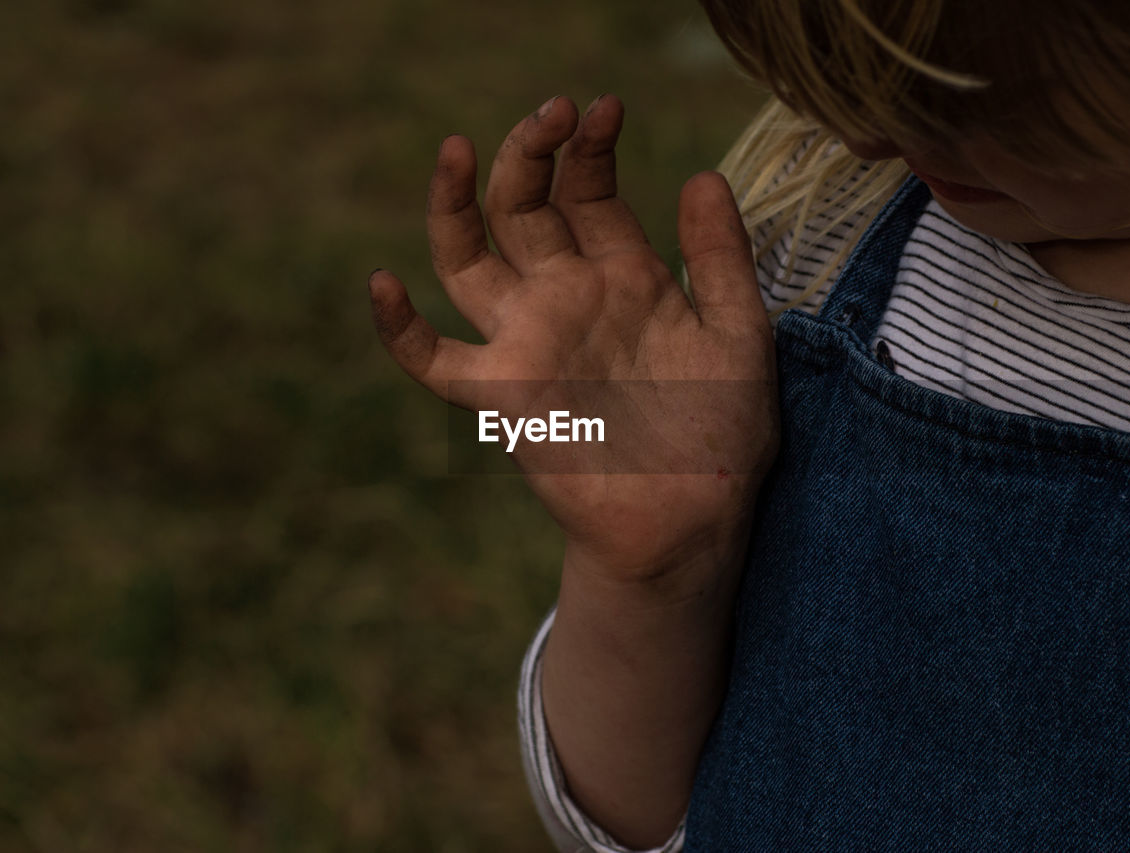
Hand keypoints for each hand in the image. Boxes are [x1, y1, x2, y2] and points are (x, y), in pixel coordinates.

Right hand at [369, 95, 777, 580]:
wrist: (699, 518)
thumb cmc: (724, 433)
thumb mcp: (739, 332)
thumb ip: (720, 258)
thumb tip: (702, 174)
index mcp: (625, 277)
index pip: (588, 191)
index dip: (590, 146)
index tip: (607, 107)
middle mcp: (569, 299)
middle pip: (524, 207)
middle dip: (530, 152)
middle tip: (554, 110)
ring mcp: (531, 342)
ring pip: (468, 260)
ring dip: (456, 205)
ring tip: (459, 148)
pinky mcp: (504, 395)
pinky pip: (435, 360)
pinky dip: (402, 330)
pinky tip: (384, 286)